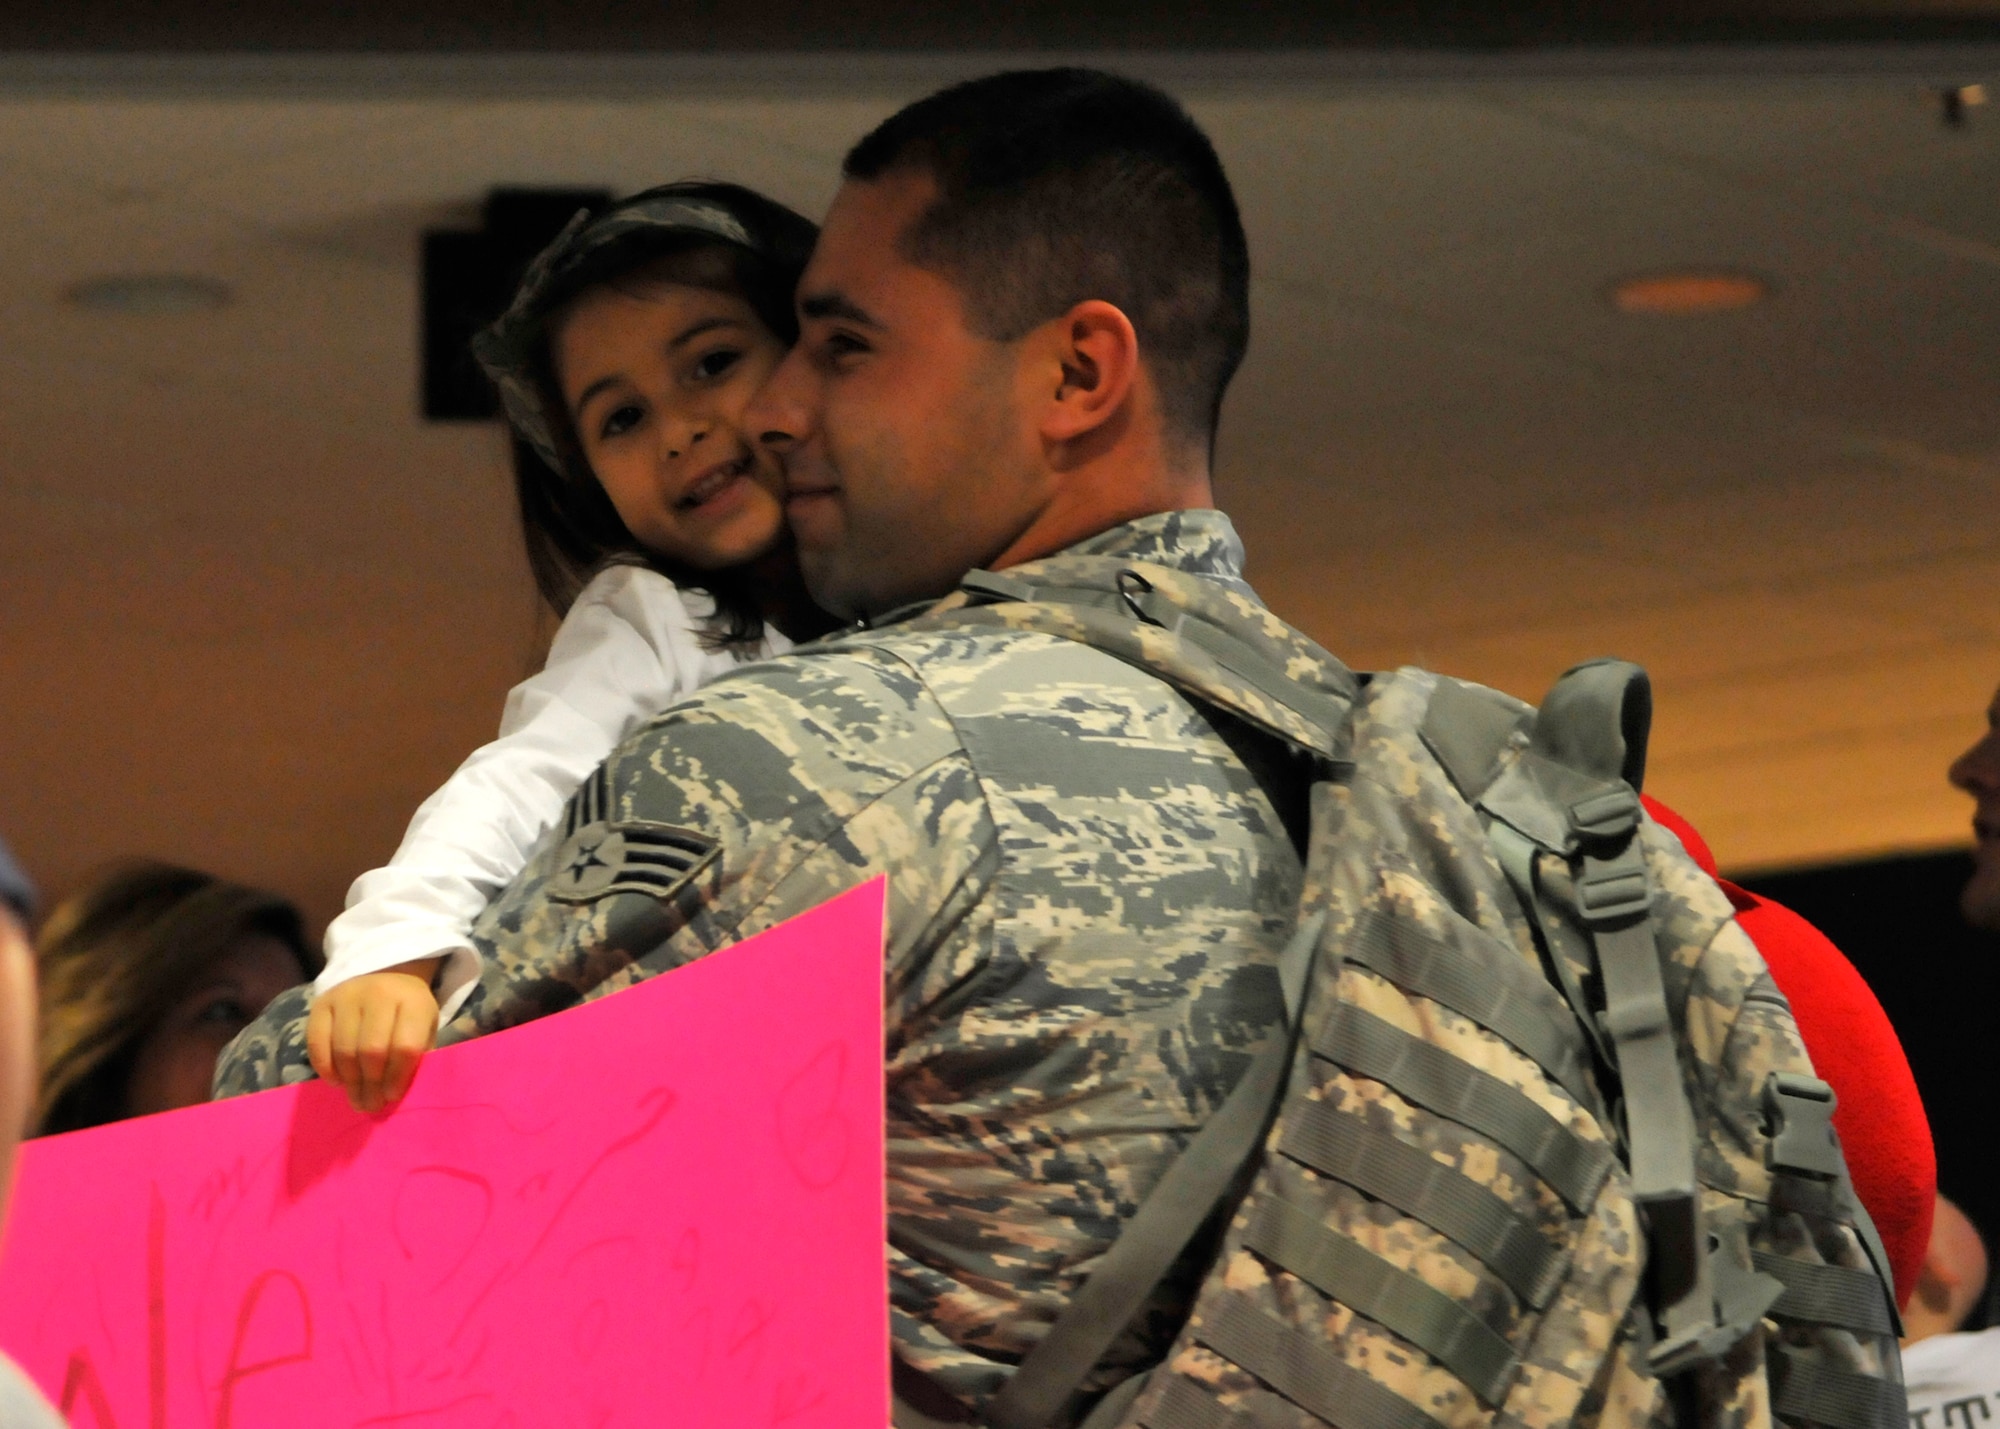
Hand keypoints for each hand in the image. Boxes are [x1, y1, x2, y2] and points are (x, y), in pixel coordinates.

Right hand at [307, 958, 442, 1113]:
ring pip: (344, 1049)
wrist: (385, 975)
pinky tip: (337, 1081)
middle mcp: (379, 994)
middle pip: (371, 1050)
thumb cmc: (408, 1013)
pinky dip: (325, 1067)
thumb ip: (419, 1057)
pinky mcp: (322, 1002)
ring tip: (356, 1098)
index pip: (405, 1047)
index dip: (397, 1077)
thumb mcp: (426, 1029)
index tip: (392, 1096)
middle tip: (370, 1105)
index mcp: (414, 1002)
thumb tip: (400, 1095)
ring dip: (350, 1081)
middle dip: (371, 1085)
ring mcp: (347, 996)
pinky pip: (317, 1042)